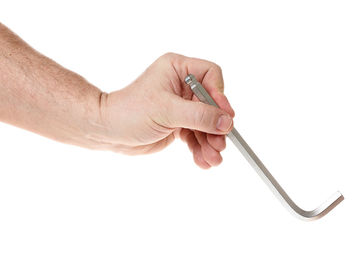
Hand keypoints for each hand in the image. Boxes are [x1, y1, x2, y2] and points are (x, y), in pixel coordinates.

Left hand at [96, 53, 234, 167]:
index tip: (224, 118)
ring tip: (212, 160)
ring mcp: (181, 106)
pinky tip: (202, 161)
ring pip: (206, 123)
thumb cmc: (131, 111)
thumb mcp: (168, 111)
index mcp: (178, 69)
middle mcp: (182, 86)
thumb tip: (226, 122)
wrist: (109, 132)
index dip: (220, 96)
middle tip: (219, 146)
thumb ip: (199, 115)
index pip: (211, 75)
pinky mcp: (178, 124)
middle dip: (215, 128)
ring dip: (210, 143)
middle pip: (212, 104)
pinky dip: (200, 148)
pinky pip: (196, 135)